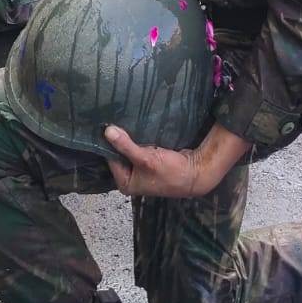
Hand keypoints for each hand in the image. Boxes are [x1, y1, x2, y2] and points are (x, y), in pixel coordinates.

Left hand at [103, 125, 245, 199]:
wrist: (196, 172)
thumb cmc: (171, 171)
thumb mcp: (146, 159)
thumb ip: (126, 146)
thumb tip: (107, 131)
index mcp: (125, 183)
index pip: (110, 159)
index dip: (109, 143)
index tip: (105, 125)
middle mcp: (130, 178)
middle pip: (119, 154)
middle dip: (118, 140)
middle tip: (113, 119)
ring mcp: (140, 170)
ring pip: (128, 150)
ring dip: (128, 138)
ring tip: (121, 119)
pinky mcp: (149, 161)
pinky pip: (138, 148)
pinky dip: (137, 139)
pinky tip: (134, 126)